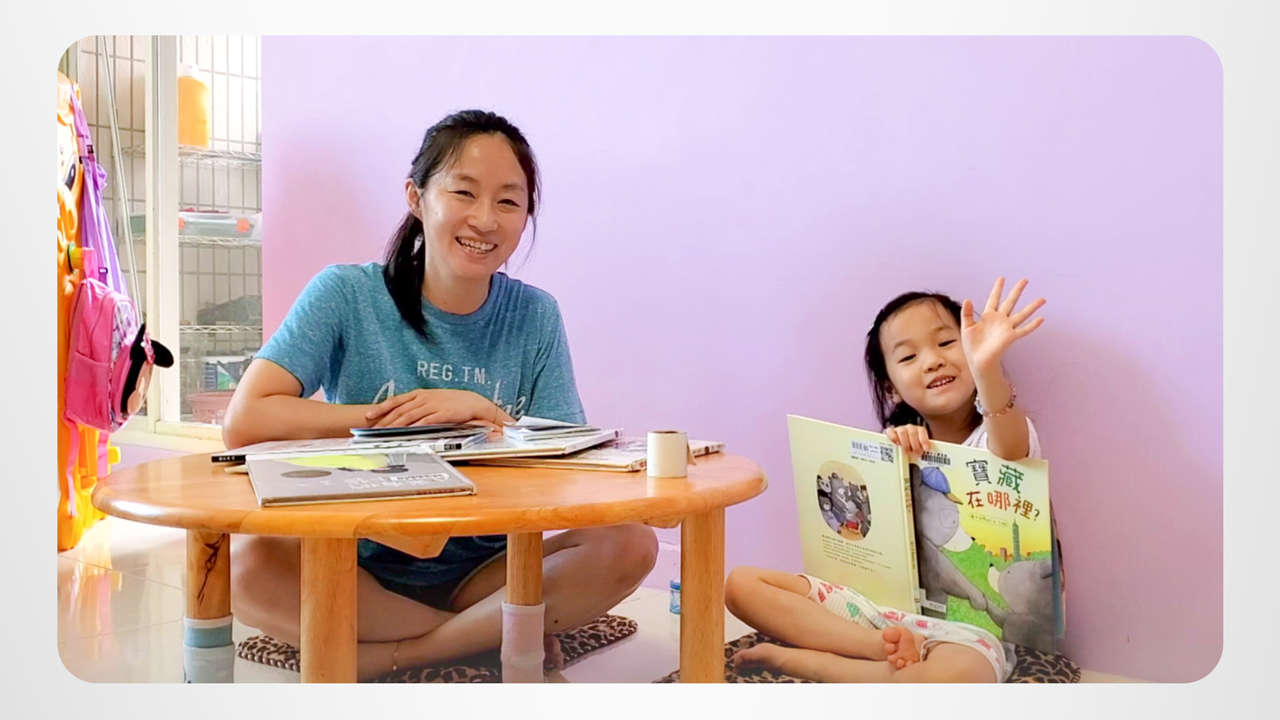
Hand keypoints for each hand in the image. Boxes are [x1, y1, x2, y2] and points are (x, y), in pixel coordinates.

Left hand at [365, 388, 514, 428]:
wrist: (472, 402)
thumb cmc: (452, 403)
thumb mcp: (432, 400)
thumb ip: (418, 406)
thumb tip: (403, 415)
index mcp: (420, 394)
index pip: (396, 400)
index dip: (381, 407)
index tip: (368, 415)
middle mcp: (424, 398)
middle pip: (399, 410)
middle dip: (384, 420)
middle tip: (372, 429)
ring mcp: (433, 405)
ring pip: (409, 416)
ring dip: (395, 425)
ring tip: (383, 433)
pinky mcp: (442, 413)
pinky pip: (425, 421)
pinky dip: (414, 427)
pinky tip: (406, 432)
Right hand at [885, 424, 930, 457]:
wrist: (902, 446)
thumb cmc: (913, 449)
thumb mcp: (920, 449)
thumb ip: (923, 450)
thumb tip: (930, 459)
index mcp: (918, 430)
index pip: (921, 430)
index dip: (924, 440)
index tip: (926, 449)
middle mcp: (909, 428)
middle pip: (912, 432)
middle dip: (915, 445)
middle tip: (916, 453)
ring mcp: (900, 429)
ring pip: (902, 432)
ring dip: (905, 443)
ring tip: (907, 452)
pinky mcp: (890, 432)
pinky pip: (891, 431)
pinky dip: (894, 437)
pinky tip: (897, 444)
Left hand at [961, 277, 1045, 372]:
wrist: (977, 360)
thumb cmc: (971, 346)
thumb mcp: (966, 327)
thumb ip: (967, 313)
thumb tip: (968, 299)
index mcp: (988, 316)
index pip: (994, 299)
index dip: (998, 289)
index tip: (1002, 278)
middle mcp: (1000, 319)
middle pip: (1010, 302)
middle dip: (1017, 291)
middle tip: (1025, 280)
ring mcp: (1007, 328)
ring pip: (1022, 314)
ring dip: (1032, 307)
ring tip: (1042, 299)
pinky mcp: (1010, 337)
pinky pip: (1024, 330)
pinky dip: (1033, 325)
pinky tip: (1042, 319)